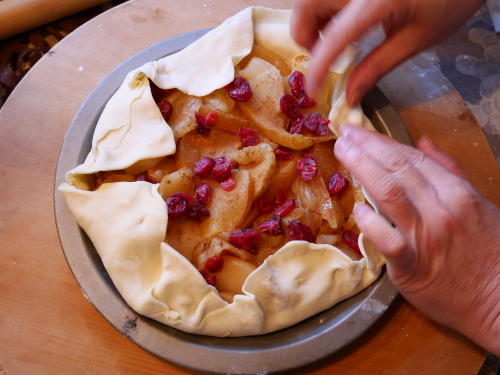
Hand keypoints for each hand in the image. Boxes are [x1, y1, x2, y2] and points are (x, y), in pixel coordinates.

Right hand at [290, 0, 484, 104]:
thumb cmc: (449, 1)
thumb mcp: (414, 40)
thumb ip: (377, 67)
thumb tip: (350, 95)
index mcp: (375, 0)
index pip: (333, 37)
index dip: (317, 66)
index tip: (312, 89)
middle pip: (305, 7)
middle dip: (304, 35)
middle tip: (322, 54)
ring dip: (312, 22)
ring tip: (334, 39)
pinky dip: (323, 10)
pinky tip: (342, 21)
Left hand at [334, 124, 499, 355]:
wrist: (498, 299)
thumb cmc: (487, 250)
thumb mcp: (477, 202)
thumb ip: (449, 170)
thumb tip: (423, 142)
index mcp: (456, 191)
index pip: (412, 157)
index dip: (382, 140)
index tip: (359, 130)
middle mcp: (440, 207)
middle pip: (397, 168)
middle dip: (366, 146)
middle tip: (343, 133)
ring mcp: (425, 235)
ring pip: (389, 192)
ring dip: (362, 167)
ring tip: (342, 152)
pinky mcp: (411, 265)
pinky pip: (387, 239)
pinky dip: (370, 223)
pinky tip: (357, 210)